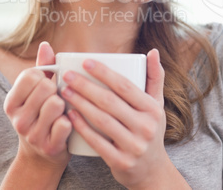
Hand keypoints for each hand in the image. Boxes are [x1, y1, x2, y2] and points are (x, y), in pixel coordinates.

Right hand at [4, 42, 71, 170]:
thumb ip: (43, 67)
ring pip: (55, 103)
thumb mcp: (36, 91)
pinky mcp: (49, 147)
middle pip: (45, 87)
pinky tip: (68, 122)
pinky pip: (65, 123)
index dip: (44, 75)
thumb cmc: (42, 112)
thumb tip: (45, 45)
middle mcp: (18, 119)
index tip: (46, 83)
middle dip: (55, 89)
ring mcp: (32, 135)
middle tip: (55, 97)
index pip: (30, 75)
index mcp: (12, 101)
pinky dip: (70, 121)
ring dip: (64, 104)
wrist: (42, 153)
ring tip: (61, 110)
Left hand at [61, 49, 168, 188]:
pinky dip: (82, 128)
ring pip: (102, 120)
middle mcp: (145, 127)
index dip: (104, 73)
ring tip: (65, 91)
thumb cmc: (150, 129)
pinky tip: (70, 115)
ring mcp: (134, 146)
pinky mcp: (121, 162)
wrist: (152, 171)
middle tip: (68, 75)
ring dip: (80, 103)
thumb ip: (155, 77)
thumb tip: (153, 51)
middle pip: (110, 102)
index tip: (86, 62)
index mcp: (152, 109)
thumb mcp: (157, 104)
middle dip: (86, 86)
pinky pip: (97, 142)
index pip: (125, 86)